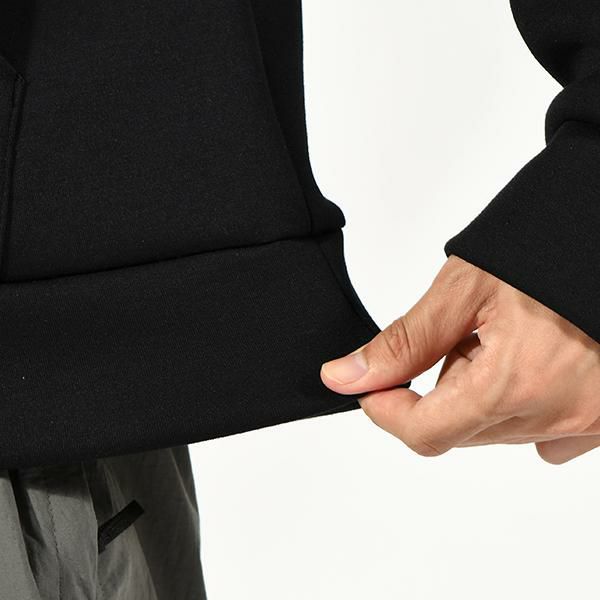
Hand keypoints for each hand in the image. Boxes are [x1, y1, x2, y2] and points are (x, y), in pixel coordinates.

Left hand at [320, 256, 599, 462]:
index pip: (426, 433)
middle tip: (465, 334)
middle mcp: (555, 415)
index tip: (374, 387)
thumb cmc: (546, 247)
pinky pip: (542, 432)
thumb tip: (345, 377)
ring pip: (496, 428)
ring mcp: (587, 422)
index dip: (387, 411)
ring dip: (484, 392)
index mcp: (514, 383)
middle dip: (444, 386)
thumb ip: (403, 343)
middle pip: (459, 429)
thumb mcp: (464, 288)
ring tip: (509, 337)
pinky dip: (522, 403)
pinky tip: (533, 360)